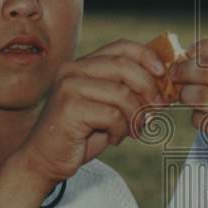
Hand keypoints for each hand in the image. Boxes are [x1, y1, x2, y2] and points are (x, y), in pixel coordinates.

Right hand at [16, 39, 165, 186]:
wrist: (44, 160)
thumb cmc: (79, 134)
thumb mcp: (107, 106)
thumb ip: (126, 89)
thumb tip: (161, 80)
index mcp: (82, 65)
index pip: (121, 47)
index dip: (147, 56)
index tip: (163, 73)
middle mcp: (73, 70)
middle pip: (125, 66)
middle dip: (149, 88)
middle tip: (158, 108)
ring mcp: (69, 87)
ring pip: (122, 93)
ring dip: (135, 116)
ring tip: (132, 130)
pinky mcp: (69, 108)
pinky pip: (112, 115)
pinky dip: (120, 130)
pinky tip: (113, 138)